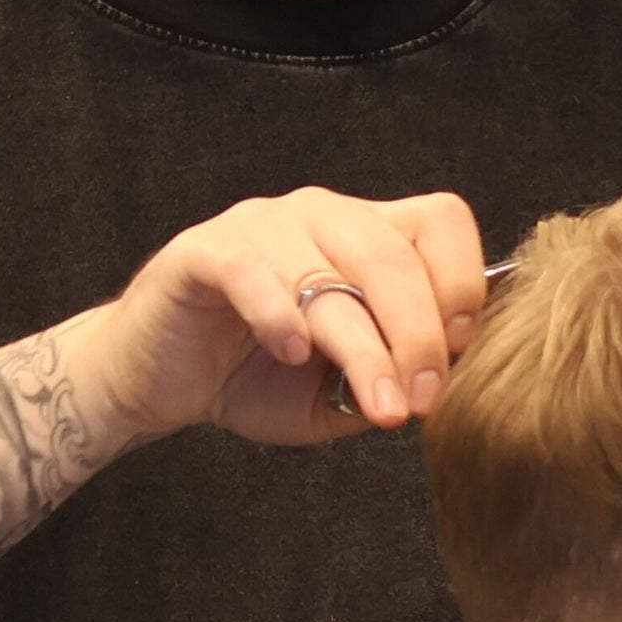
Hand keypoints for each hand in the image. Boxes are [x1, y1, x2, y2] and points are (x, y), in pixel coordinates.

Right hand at [65, 187, 489, 449]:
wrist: (159, 382)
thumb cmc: (254, 378)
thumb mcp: (341, 392)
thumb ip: (392, 379)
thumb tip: (451, 381)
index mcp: (364, 234)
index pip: (439, 222)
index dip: (462, 284)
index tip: (461, 355)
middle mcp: (318, 215)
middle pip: (392, 255)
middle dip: (419, 336)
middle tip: (422, 400)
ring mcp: (257, 226)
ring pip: (329, 274)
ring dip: (362, 347)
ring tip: (376, 406)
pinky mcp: (201, 252)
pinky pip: (250, 271)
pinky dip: (279, 314)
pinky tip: (290, 353)